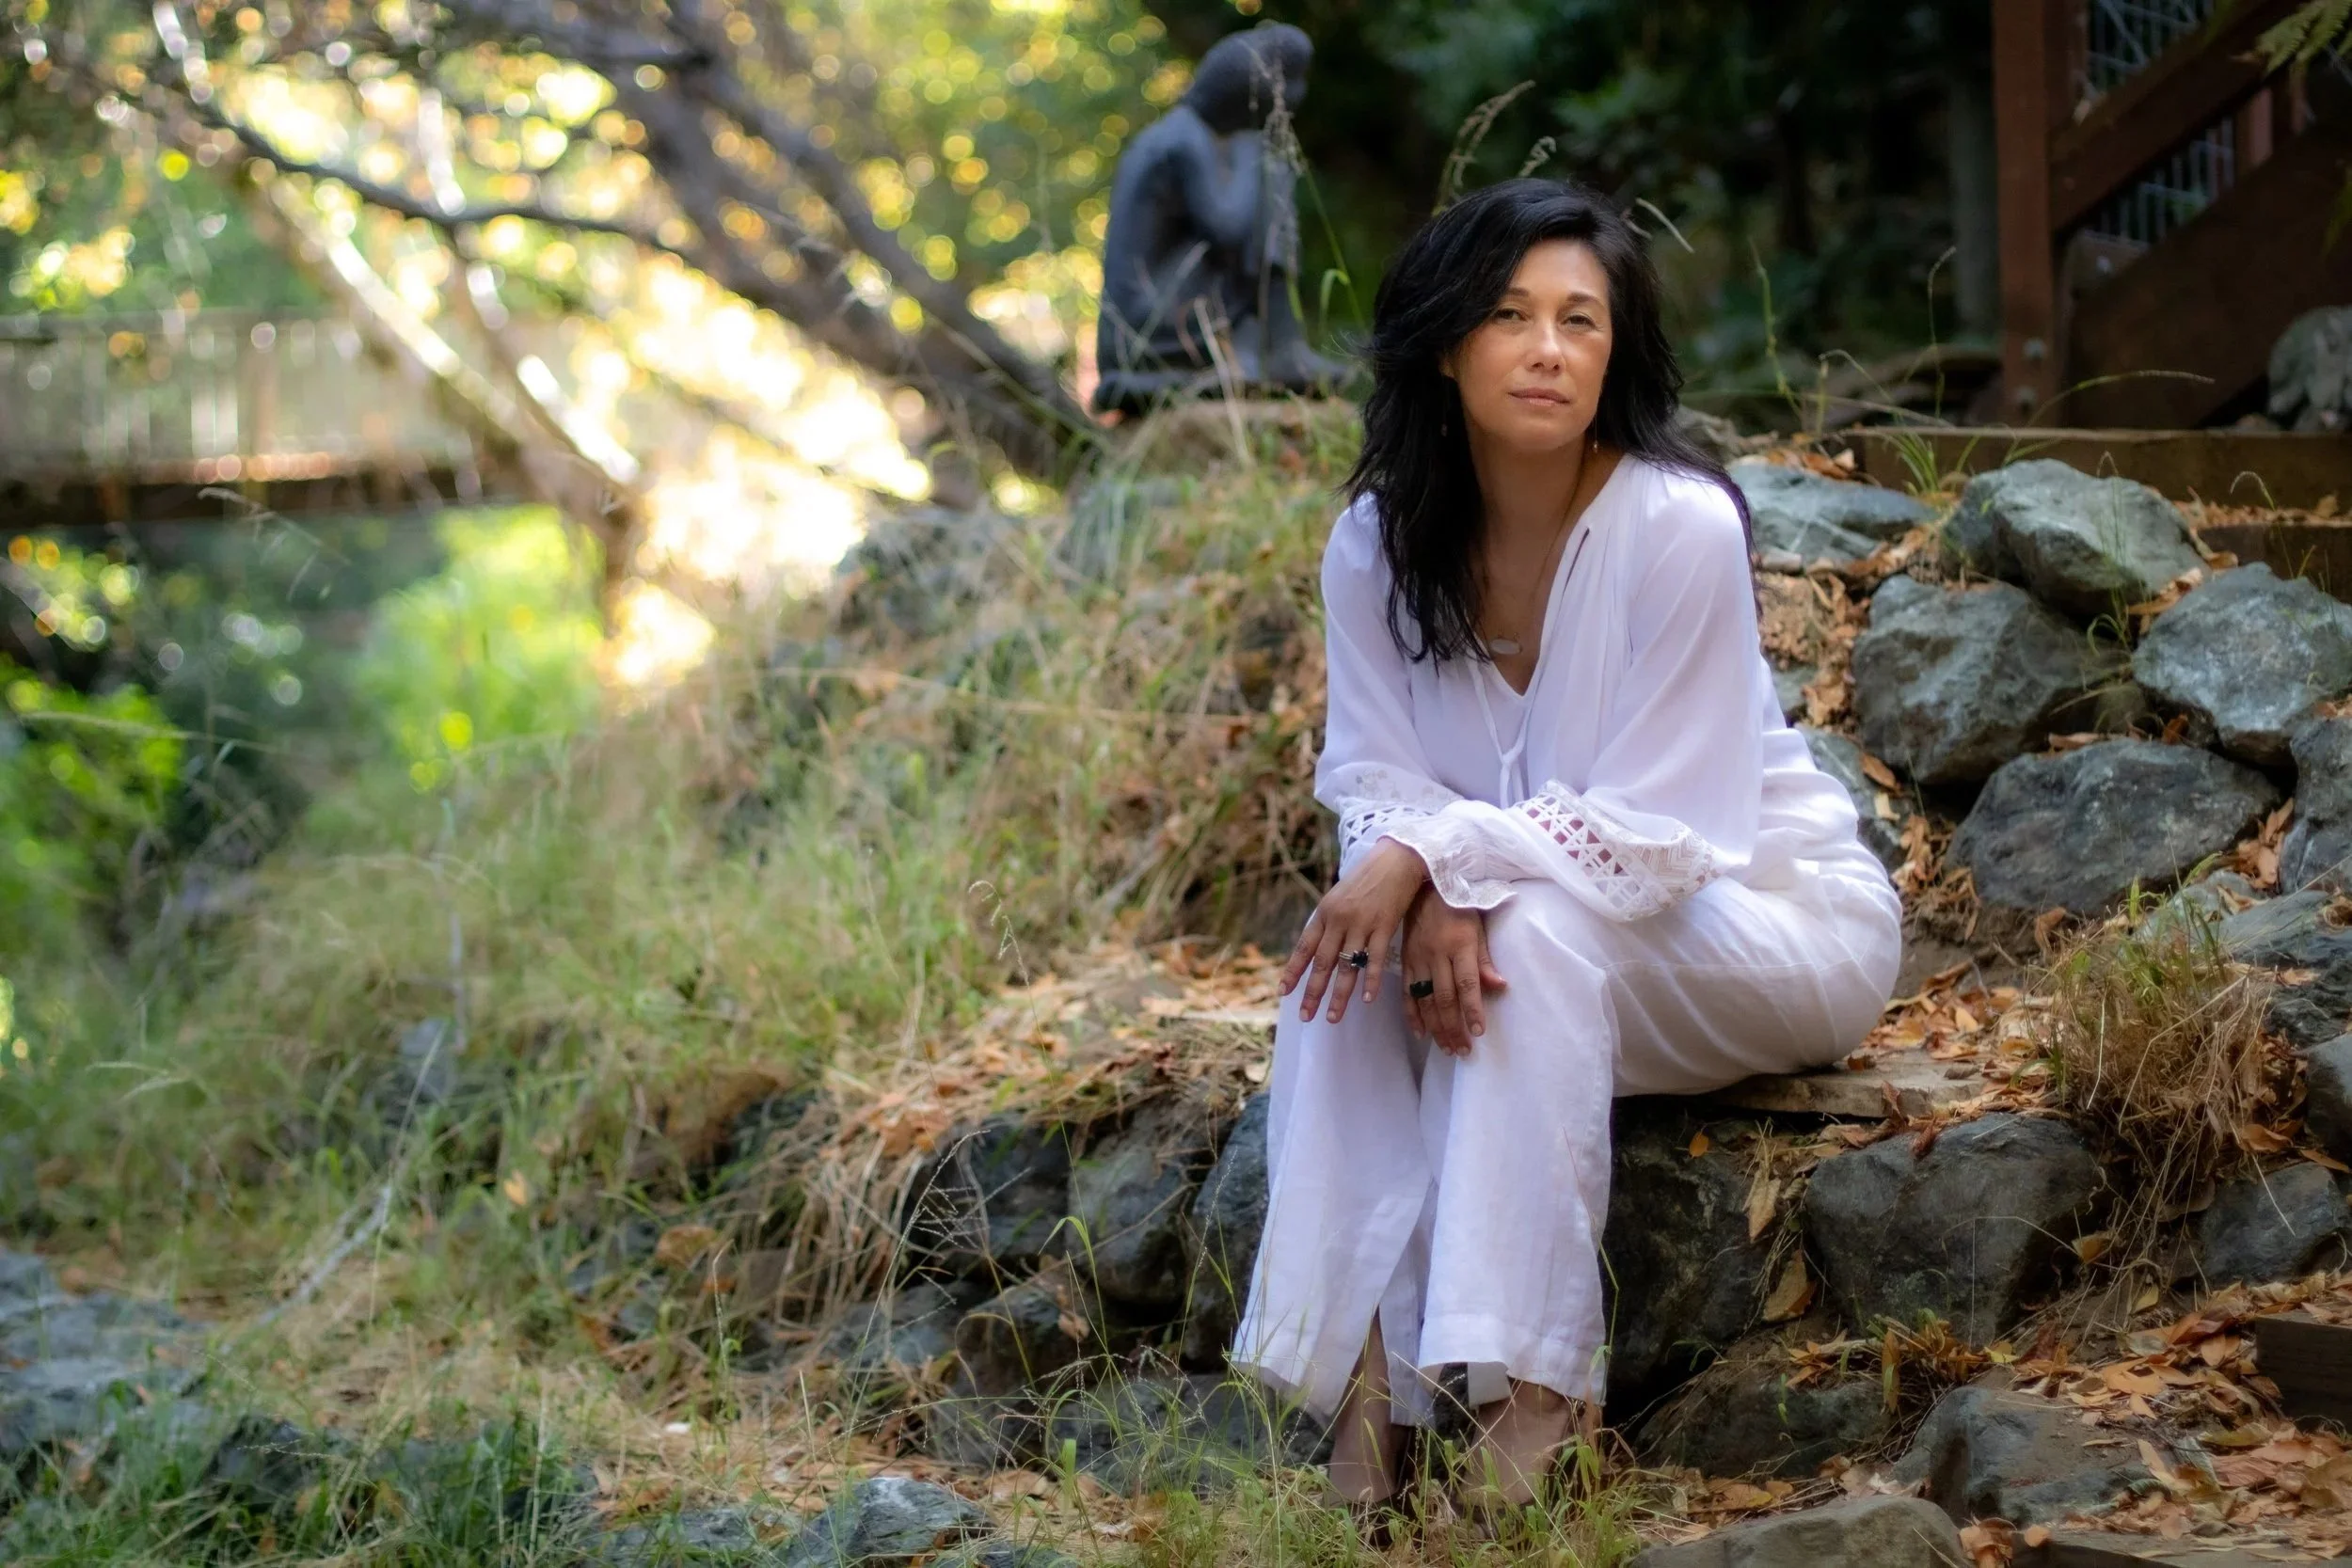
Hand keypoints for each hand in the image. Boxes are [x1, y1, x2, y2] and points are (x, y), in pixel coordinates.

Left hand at [1280, 839, 1427, 1024]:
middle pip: (1322, 963)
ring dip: (1339, 994)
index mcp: (1325, 913)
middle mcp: (1339, 920)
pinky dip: (1370, 980)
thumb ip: (1330, 921)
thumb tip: (1319, 947)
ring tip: (1332, 1017)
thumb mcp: (1340, 896)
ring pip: (1346, 966)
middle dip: (1312, 992)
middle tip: (1305, 1015)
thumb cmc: (1368, 878)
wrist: (1397, 859)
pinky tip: (1366, 999)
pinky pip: (1374, 959)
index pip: (1304, 947)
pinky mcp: (1384, 926)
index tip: (1284, 992)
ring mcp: (1361, 924)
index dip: (1294, 971)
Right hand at [1400, 884, 1506, 1056]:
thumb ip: (1485, 960)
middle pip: (1445, 998)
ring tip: (1446, 1048)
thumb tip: (1500, 987)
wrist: (1424, 889)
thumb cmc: (1458, 909)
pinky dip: (1412, 1015)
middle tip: (1462, 1050)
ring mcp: (1418, 960)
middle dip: (1453, 1028)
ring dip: (1436, 1027)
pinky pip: (1406, 993)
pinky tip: (1420, 1032)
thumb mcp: (1478, 928)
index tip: (1478, 1032)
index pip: (1467, 984)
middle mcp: (1437, 955)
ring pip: (1425, 1000)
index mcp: (1459, 945)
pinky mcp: (1404, 962)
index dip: (1473, 1009)